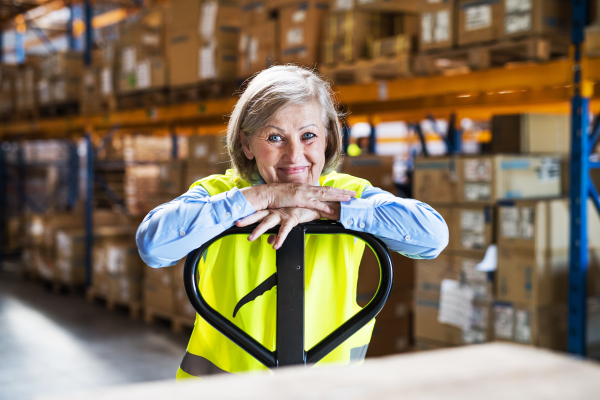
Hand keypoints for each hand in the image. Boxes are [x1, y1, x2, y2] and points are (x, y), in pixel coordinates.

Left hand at [236, 207, 328, 249]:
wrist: (316, 205)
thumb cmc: (301, 212)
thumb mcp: (286, 224)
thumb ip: (276, 234)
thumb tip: (270, 242)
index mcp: (272, 211)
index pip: (256, 213)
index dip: (246, 215)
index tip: (235, 219)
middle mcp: (275, 211)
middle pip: (258, 215)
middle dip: (247, 219)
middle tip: (236, 223)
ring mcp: (283, 213)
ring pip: (268, 222)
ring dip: (258, 230)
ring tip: (250, 238)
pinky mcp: (292, 217)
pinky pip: (284, 230)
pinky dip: (279, 238)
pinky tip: (275, 245)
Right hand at [240, 183, 354, 215]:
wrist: (264, 194)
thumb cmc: (275, 197)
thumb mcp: (290, 197)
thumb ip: (299, 199)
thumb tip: (305, 204)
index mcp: (305, 188)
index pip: (323, 189)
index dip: (336, 191)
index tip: (346, 193)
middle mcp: (306, 188)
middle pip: (328, 190)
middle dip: (342, 193)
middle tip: (354, 194)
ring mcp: (303, 193)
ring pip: (324, 195)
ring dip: (338, 197)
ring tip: (349, 200)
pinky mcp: (298, 199)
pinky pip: (313, 204)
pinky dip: (324, 207)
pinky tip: (332, 211)